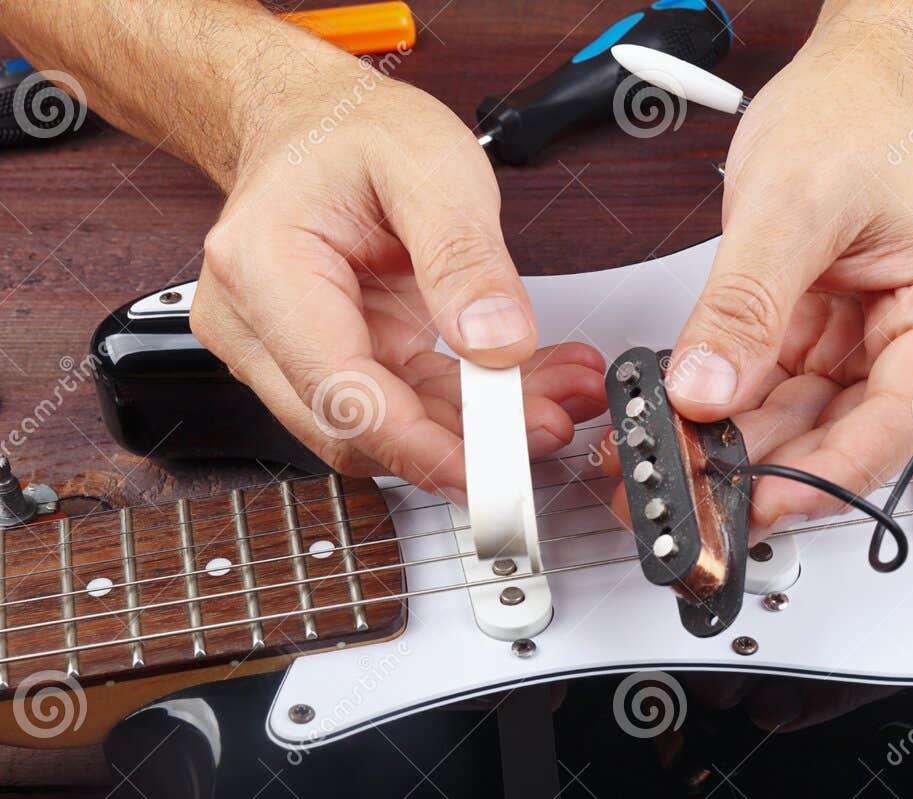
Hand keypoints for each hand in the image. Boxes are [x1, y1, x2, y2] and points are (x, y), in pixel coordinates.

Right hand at [190, 61, 605, 498]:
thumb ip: (466, 257)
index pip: (340, 394)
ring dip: (478, 427)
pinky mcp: (331, 362)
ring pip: (390, 428)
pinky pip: (405, 405)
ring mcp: (289, 352)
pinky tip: (528, 386)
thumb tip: (498, 343)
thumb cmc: (348, 130)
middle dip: (462, 442)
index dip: (420, 446)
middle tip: (548, 425)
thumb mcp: (430, 165)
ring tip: (557, 397)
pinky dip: (470, 405)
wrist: (311, 120)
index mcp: (264, 270)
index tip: (491, 468)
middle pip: (360, 429)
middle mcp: (258, 325)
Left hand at [664, 29, 912, 530]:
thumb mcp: (791, 204)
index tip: (762, 500)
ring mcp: (875, 330)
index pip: (897, 420)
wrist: (857, 65)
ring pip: (811, 413)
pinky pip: (785, 379)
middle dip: (773, 460)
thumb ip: (745, 304)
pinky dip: (739, 398)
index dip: (826, 472)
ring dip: (747, 436)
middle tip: (701, 487)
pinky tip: (695, 413)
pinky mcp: (832, 323)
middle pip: (851, 428)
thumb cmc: (861, 107)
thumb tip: (706, 387)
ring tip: (684, 454)